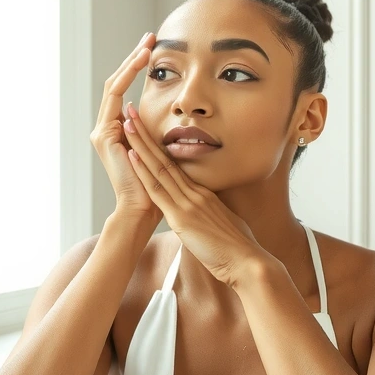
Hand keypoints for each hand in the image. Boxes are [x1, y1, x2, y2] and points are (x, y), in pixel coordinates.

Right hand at [90, 34, 161, 232]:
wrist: (143, 209)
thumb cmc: (159, 185)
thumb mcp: (162, 148)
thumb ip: (160, 130)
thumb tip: (177, 113)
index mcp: (119, 128)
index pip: (125, 88)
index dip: (137, 67)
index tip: (154, 47)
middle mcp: (107, 126)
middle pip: (116, 82)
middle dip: (132, 58)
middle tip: (149, 36)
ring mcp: (102, 131)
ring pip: (113, 87)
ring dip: (129, 64)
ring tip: (146, 47)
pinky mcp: (105, 138)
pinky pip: (114, 103)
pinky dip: (125, 83)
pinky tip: (138, 67)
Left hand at [121, 102, 268, 285]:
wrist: (247, 262)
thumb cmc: (240, 249)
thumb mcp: (226, 225)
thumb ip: (214, 216)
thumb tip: (210, 215)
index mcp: (204, 195)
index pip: (177, 167)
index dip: (159, 149)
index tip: (147, 133)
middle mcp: (195, 193)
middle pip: (165, 159)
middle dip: (146, 136)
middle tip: (132, 113)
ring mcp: (188, 203)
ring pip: (158, 167)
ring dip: (140, 145)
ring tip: (127, 123)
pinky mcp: (181, 218)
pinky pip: (158, 189)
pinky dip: (143, 171)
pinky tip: (132, 155)